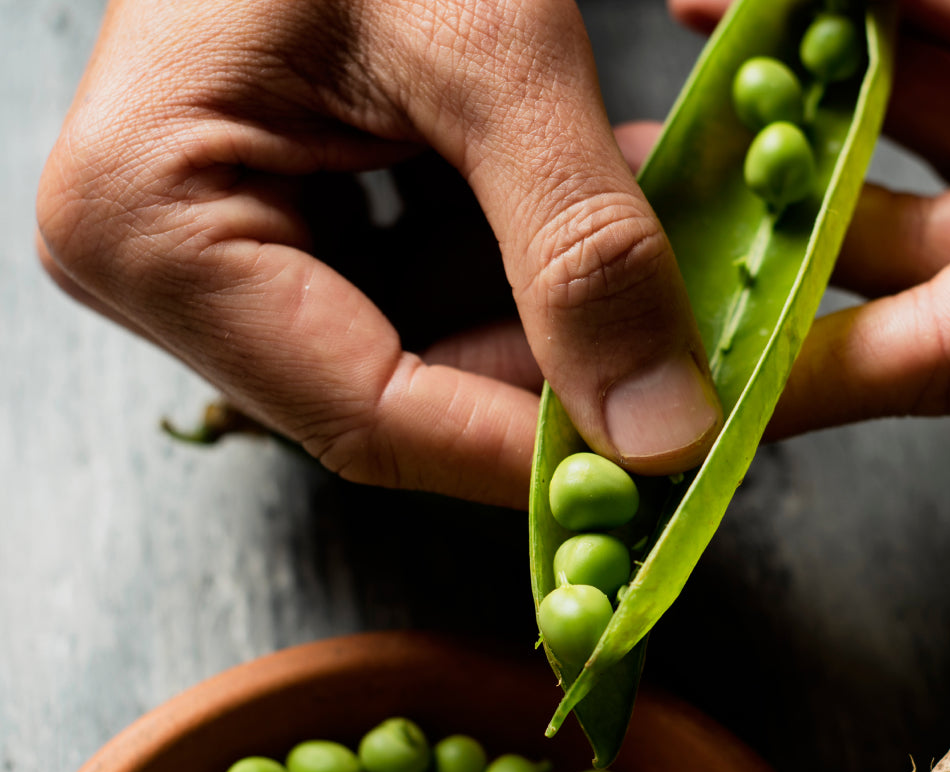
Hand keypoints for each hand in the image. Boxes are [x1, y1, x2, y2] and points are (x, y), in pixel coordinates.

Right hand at [37, 0, 722, 507]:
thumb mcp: (485, 41)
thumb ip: (577, 238)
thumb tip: (660, 430)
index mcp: (150, 228)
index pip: (371, 417)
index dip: (534, 457)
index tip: (676, 464)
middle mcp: (169, 266)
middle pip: (408, 396)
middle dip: (571, 384)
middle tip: (711, 371)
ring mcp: (227, 248)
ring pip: (436, 353)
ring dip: (569, 327)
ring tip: (688, 284)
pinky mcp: (290, 221)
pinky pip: (432, 290)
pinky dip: (539, 273)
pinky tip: (623, 240)